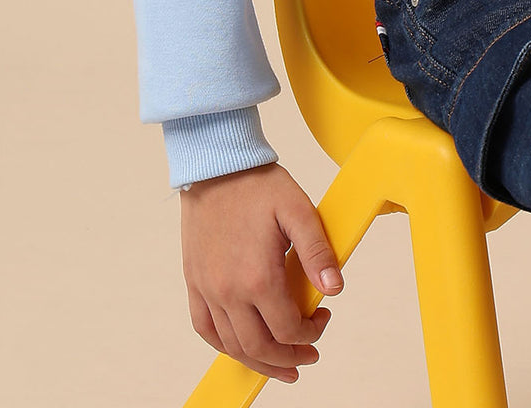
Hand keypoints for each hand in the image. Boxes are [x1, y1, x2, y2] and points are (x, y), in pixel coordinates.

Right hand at [180, 160, 342, 383]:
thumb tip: (336, 288)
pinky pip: (205, 328)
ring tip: (279, 365)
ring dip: (258, 361)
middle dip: (288, 358)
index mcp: (258, 277)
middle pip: (260, 347)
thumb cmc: (257, 185)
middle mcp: (229, 291)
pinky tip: (240, 346)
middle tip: (307, 357)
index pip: (287, 330)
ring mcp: (207, 289)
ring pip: (232, 345)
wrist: (216, 165)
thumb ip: (317, 252)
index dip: (310, 333)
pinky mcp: (194, 282)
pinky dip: (224, 345)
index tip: (323, 318)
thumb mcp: (298, 210)